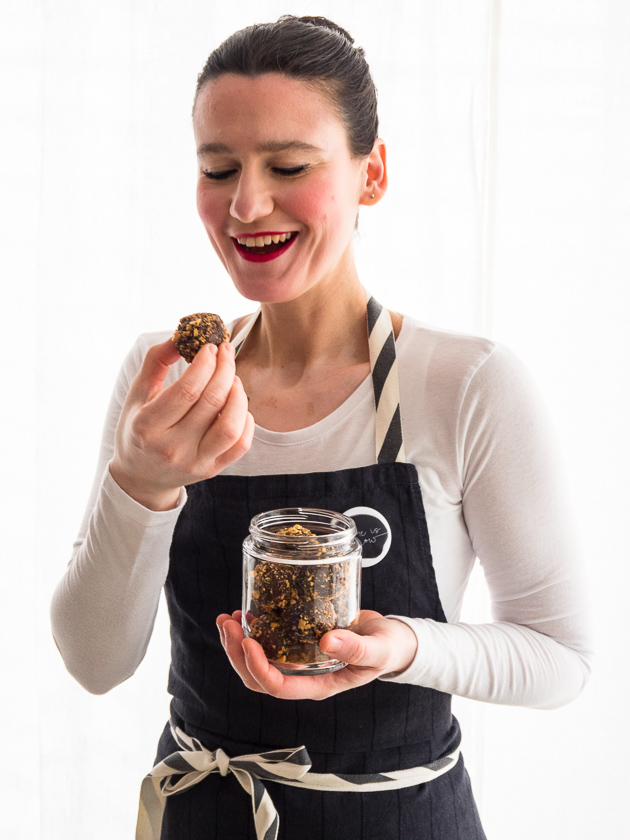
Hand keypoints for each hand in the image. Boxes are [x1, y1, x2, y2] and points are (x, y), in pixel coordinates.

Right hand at [109, 339, 254, 509]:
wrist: (140, 477)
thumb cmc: (139, 428)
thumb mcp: (137, 394)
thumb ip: (155, 361)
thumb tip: (180, 336)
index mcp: (148, 425)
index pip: (187, 389)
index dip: (205, 363)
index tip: (210, 347)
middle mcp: (171, 447)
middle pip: (211, 402)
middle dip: (224, 369)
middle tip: (226, 352)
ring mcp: (194, 462)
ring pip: (230, 425)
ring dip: (238, 395)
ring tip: (233, 379)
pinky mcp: (212, 470)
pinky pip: (240, 445)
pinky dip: (246, 420)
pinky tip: (237, 405)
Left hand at [216, 610, 417, 700]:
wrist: (392, 639)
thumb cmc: (388, 648)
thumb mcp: (379, 649)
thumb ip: (357, 648)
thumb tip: (327, 641)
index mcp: (320, 685)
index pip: (279, 687)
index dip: (258, 668)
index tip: (249, 641)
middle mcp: (304, 677)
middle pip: (258, 679)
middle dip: (237, 653)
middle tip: (227, 623)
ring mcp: (298, 662)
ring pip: (256, 664)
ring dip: (237, 643)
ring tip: (227, 618)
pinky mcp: (297, 644)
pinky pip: (267, 645)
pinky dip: (250, 631)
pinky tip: (245, 613)